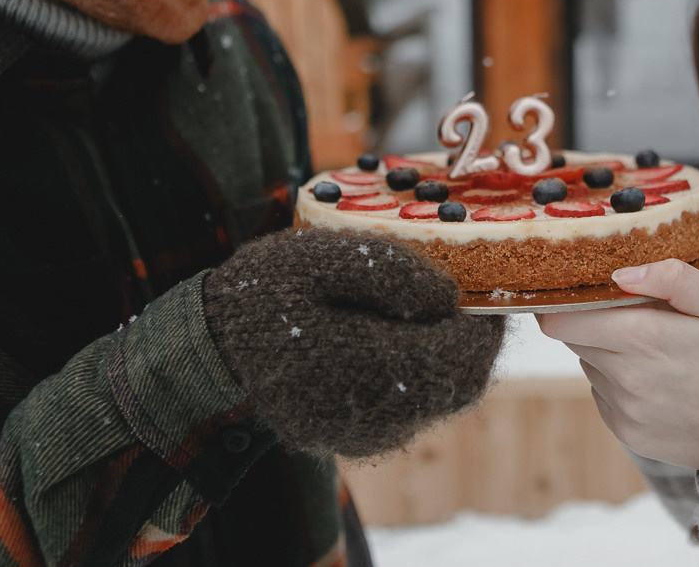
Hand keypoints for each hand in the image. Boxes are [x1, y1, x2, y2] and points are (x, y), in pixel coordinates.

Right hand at [202, 227, 504, 457]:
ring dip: (451, 360)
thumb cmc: (265, 291)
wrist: (209, 348)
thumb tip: (450, 298)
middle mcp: (368, 417)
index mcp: (359, 367)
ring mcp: (362, 437)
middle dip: (475, 343)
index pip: (458, 357)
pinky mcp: (354, 440)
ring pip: (440, 402)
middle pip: (460, 387)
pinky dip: (424, 377)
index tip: (489, 291)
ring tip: (436, 314)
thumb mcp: (321, 257)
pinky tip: (405, 340)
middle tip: (473, 301)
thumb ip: (391, 271)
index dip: (486, 325)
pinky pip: (412, 412)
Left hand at [537, 259, 698, 470]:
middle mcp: (625, 378)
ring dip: (607, 353)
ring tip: (653, 352)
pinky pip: (603, 395)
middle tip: (631, 317)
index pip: (560, 321)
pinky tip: (656, 380)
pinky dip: (618, 382)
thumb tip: (620, 274)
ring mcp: (624, 410)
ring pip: (588, 365)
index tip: (578, 292)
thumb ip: (672, 278)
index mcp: (643, 338)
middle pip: (573, 340)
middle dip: (592, 323)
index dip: (561, 303)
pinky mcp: (627, 433)